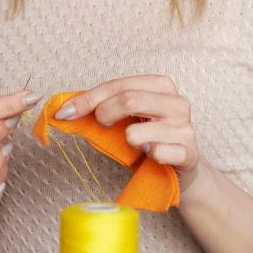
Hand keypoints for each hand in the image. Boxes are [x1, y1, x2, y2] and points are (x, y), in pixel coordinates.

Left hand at [55, 75, 200, 189]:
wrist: (180, 167)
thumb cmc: (148, 138)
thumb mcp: (125, 119)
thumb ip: (101, 108)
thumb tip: (64, 110)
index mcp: (160, 85)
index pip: (118, 85)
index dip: (88, 98)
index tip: (64, 113)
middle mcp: (177, 102)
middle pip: (129, 100)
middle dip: (104, 113)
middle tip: (100, 125)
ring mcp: (185, 128)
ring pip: (139, 131)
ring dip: (127, 140)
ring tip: (132, 144)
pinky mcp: (189, 153)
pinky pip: (158, 153)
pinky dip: (147, 156)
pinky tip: (151, 157)